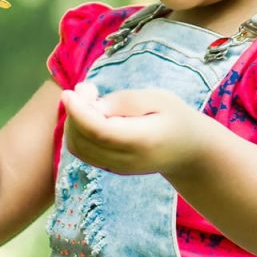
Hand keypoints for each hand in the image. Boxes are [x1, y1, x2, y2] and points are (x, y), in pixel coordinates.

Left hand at [61, 82, 201, 176]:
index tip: (68, 92)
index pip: (99, 131)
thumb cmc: (175, 117)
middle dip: (75, 112)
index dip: (78, 112)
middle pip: (83, 140)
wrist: (188, 152)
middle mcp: (125, 160)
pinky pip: (82, 151)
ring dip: (73, 121)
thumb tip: (92, 106)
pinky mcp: (109, 167)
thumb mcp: (159, 98)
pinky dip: (77, 130)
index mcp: (141, 141)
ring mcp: (116, 168)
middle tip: (88, 88)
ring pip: (78, 148)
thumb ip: (126, 102)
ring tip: (91, 97)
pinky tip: (91, 112)